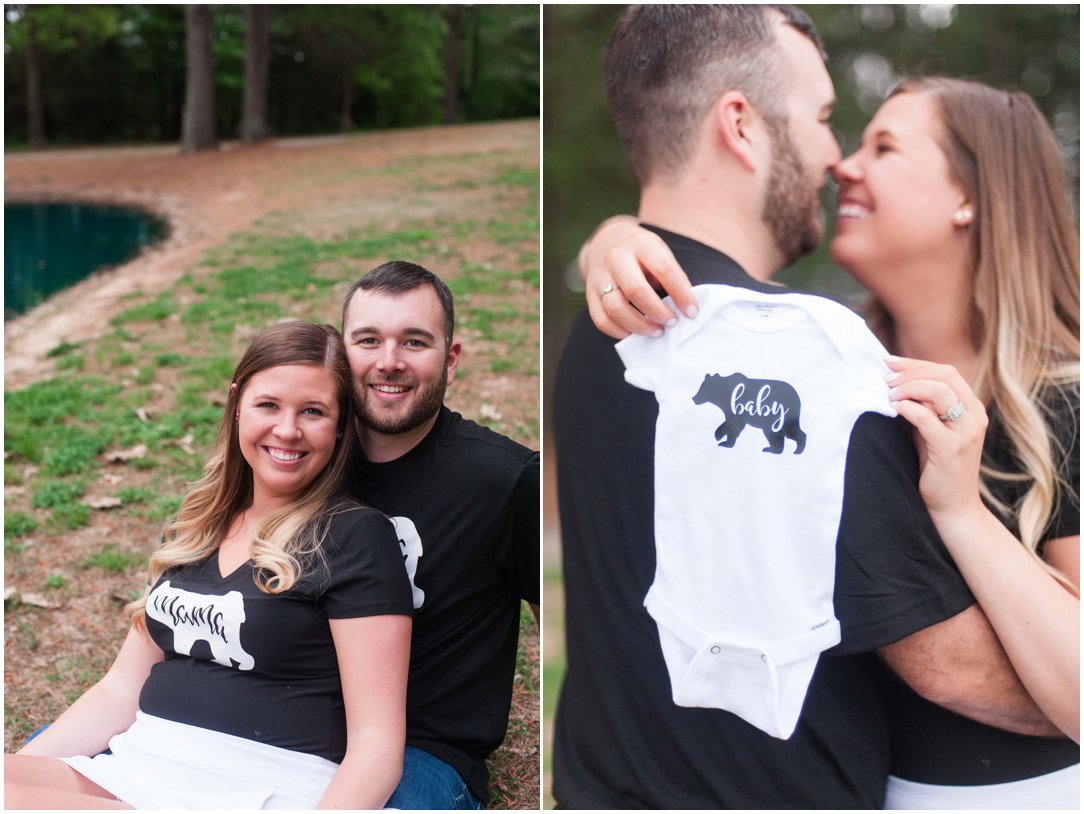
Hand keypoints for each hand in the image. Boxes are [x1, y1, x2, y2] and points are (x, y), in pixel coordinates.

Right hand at [578, 216, 696, 338]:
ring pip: (615, 308)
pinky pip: (601, 320)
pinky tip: (634, 333)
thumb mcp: (660, 253)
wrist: (607, 243)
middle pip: (635, 290)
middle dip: (657, 312)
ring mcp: (599, 276)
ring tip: (656, 331)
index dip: (680, 294)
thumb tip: (686, 307)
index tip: (692, 312)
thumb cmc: (642, 254)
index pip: (663, 270)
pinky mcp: (590, 294)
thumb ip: (672, 276)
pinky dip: (619, 332)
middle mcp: (616, 258)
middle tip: (672, 322)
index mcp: (640, 244)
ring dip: (639, 325)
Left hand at [887, 357, 988, 519]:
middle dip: (910, 373)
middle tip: (885, 381)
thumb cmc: (937, 467)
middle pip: (944, 375)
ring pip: (939, 391)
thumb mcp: (931, 430)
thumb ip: (922, 406)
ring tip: (888, 396)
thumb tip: (894, 381)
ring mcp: (966, 432)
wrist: (953, 506)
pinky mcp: (952, 448)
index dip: (916, 364)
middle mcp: (974, 416)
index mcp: (972, 408)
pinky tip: (894, 409)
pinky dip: (908, 408)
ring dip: (908, 388)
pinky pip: (927, 418)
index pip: (946, 372)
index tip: (890, 363)